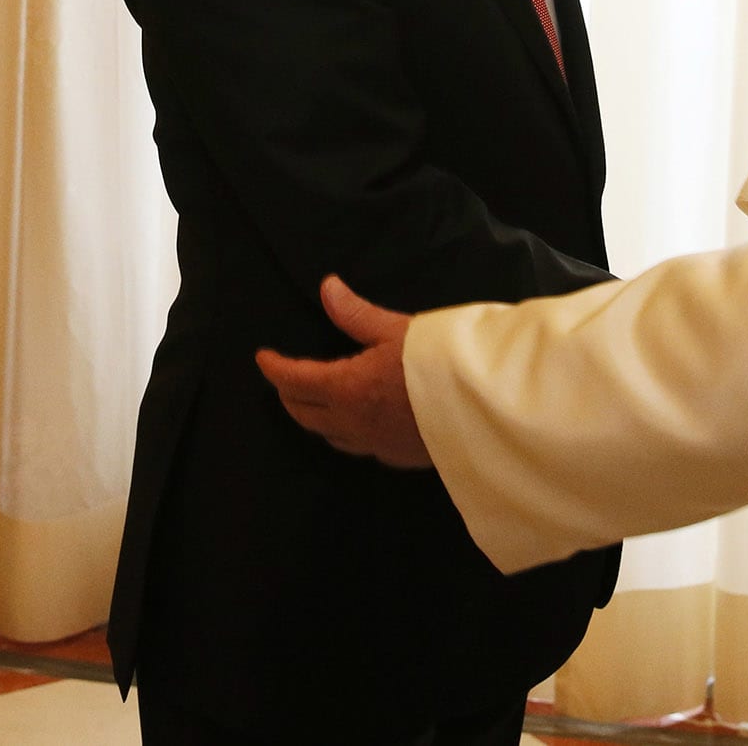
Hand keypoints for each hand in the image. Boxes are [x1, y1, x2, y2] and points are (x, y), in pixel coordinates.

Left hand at [255, 277, 429, 468]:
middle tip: (284, 379)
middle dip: (288, 395)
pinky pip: (359, 447)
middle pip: (304, 414)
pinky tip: (358, 424)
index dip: (274, 368)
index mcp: (346, 389)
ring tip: (313, 402)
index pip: (294, 381)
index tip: (263, 357)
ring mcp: (376, 446)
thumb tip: (326, 288)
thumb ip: (357, 315)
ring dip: (314, 418)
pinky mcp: (399, 458)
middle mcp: (353, 423)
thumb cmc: (439, 361)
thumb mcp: (397, 329)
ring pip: (330, 436)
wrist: (484, 408)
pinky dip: (346, 433)